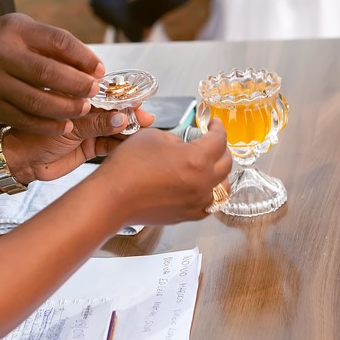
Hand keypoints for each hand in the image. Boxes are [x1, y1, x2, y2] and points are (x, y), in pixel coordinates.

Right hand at [0, 14, 103, 134]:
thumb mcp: (27, 33)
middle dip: (76, 85)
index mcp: (16, 30)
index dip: (83, 57)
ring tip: (82, 109)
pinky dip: (47, 126)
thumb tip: (93, 68)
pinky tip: (64, 125)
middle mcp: (0, 54)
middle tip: (92, 92)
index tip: (99, 70)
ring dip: (64, 108)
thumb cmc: (7, 45)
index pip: (58, 41)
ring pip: (35, 101)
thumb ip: (57, 48)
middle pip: (46, 73)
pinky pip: (23, 120)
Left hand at [3, 106, 156, 184]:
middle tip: (146, 117)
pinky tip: (130, 143)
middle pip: (114, 110)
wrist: (21, 162)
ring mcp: (88, 129)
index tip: (138, 98)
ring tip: (144, 130)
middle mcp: (84, 111)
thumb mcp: (68, 127)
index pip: (104, 93)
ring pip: (114, 127)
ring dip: (128, 129)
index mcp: (76, 98)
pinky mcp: (89, 147)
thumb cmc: (34, 136)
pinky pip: (109, 144)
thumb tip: (121, 117)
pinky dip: (120, 144)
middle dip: (131, 113)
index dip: (122, 96)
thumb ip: (95, 123)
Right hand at [94, 120, 233, 225]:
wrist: (112, 198)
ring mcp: (197, 202)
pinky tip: (200, 185)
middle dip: (221, 148)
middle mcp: (202, 182)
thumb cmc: (128, 166)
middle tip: (210, 141)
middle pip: (226, 163)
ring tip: (208, 165)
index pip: (219, 140)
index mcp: (196, 159)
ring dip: (220, 172)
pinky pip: (210, 203)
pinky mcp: (188, 215)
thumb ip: (176, 138)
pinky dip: (210, 192)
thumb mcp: (153, 137)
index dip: (218, 127)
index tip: (213, 124)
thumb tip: (185, 143)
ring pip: (224, 186)